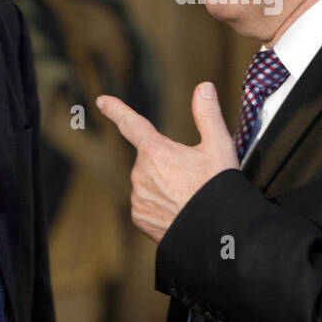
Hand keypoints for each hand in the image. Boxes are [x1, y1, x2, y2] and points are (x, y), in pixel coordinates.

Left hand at [96, 82, 237, 241]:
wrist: (215, 233)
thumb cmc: (218, 189)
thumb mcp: (219, 147)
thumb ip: (208, 114)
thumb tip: (203, 87)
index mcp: (156, 151)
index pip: (131, 124)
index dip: (116, 110)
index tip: (102, 102)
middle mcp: (140, 174)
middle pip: (151, 159)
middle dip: (167, 163)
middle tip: (193, 177)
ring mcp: (138, 198)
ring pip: (148, 182)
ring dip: (164, 184)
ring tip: (189, 197)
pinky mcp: (139, 218)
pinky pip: (146, 204)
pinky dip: (159, 204)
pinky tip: (178, 210)